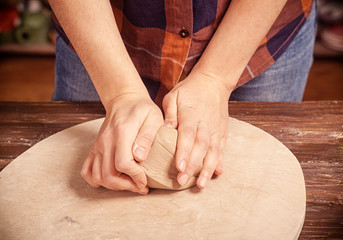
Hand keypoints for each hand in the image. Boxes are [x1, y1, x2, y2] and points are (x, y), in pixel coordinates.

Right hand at [81, 92, 163, 193]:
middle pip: (108, 175)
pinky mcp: (94, 148)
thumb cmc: (142, 110)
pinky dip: (96, 181)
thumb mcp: (153, 118)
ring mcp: (97, 145)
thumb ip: (147, 137)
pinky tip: (111, 180)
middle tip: (140, 186)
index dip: (135, 177)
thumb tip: (139, 157)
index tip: (146, 181)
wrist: (124, 101)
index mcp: (122, 133)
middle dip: (126, 186)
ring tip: (130, 184)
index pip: (123, 164)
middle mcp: (105, 140)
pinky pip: (86, 171)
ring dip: (114, 186)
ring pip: (98, 177)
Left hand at [162, 72, 230, 188]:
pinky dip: (220, 160)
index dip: (184, 152)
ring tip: (202, 184)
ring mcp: (216, 128)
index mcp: (191, 114)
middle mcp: (205, 123)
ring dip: (207, 168)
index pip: (188, 135)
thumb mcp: (174, 96)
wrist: (213, 81)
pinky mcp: (222, 131)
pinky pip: (222, 148)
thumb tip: (166, 129)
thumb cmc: (189, 90)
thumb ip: (170, 113)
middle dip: (193, 166)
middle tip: (183, 181)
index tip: (179, 167)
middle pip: (200, 147)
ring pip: (213, 150)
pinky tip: (217, 173)